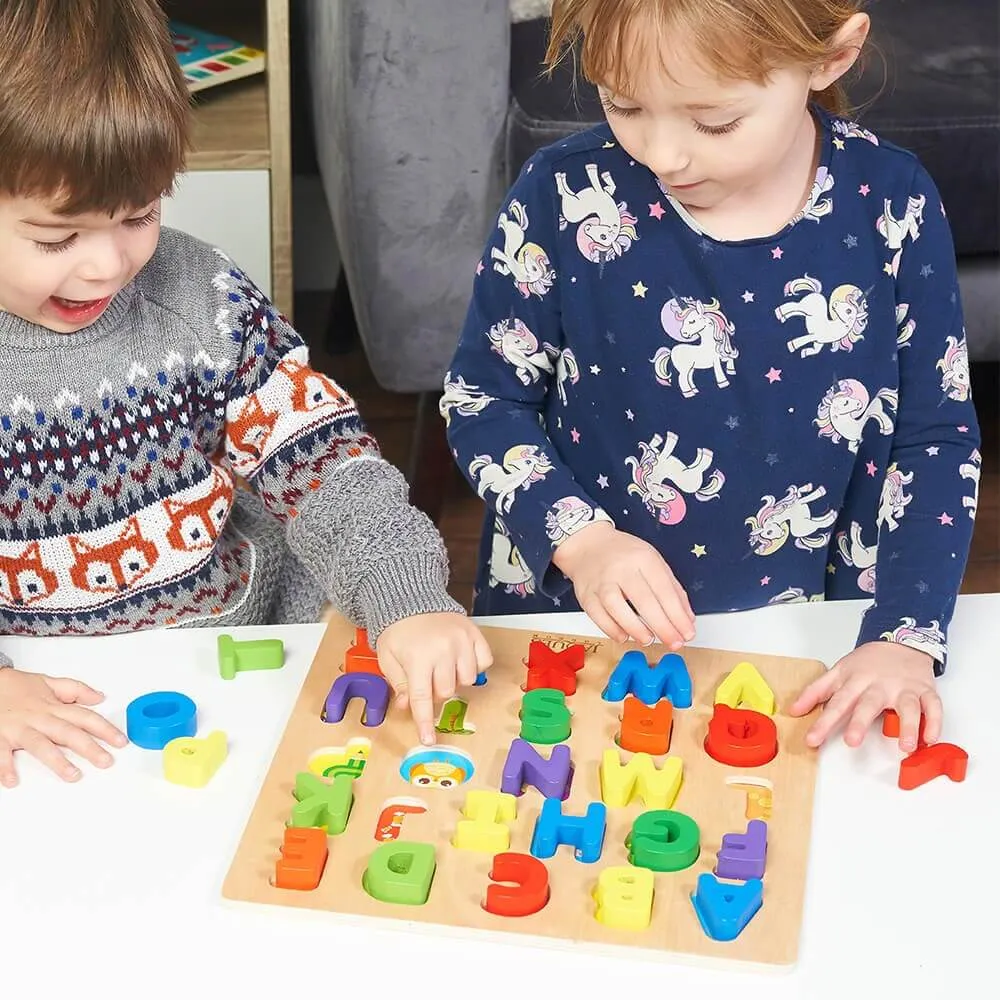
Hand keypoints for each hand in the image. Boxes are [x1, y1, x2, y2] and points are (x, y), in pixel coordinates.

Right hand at [0, 668, 127, 785]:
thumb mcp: (48, 682)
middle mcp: (39, 718)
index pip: (85, 718)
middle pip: (68, 733)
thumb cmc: (14, 687)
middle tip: (106, 761)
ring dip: (57, 761)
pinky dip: (4, 766)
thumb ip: (75, 689)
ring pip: (41, 745)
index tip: (121, 741)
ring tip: (73, 775)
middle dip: (89, 748)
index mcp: (53, 707)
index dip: (105, 729)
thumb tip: (99, 697)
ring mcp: (18, 728)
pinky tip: (12, 780)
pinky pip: (0, 753)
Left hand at [376, 612, 492, 745]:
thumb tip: (407, 707)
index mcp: (417, 658)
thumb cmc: (398, 632)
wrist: (412, 599)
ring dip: (455, 679)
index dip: (425, 722)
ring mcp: (462, 641)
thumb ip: (400, 683)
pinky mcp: (475, 633)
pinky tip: (460, 658)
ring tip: (443, 666)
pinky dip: (474, 665)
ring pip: (468, 680)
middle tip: (427, 678)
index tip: (429, 741)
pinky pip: (484, 662)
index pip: (422, 698)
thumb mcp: (388, 658)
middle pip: (447, 691)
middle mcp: (443, 650)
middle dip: (436, 692)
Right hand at [552, 522, 694, 648]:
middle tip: (674, 643)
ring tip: (649, 640)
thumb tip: (686, 619)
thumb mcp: (653, 561)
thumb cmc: (624, 555)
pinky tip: (625, 636)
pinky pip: (597, 615)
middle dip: (662, 626)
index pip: (664, 590)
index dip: (677, 615)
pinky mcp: (585, 594)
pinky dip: (612, 629)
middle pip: (644, 600)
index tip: (687, 633)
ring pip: (617, 607)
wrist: (588, 545)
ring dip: (635, 628)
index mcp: (643, 558)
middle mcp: (621, 568)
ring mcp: (601, 581)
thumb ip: (672, 589)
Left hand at [789, 641, 940, 751]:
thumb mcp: (838, 672)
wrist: (899, 641)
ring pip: (907, 707)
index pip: (836, 703)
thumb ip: (815, 692)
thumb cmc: (867, 662)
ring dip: (908, 726)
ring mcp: (904, 688)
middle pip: (868, 704)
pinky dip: (935, 722)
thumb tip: (793, 710)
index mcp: (855, 681)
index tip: (812, 740)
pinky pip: (933, 706)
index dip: (823, 722)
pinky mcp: (925, 691)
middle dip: (860, 722)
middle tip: (852, 742)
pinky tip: (931, 739)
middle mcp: (879, 686)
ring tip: (906, 747)